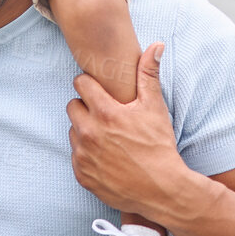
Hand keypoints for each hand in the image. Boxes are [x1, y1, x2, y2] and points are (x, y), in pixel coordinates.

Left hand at [66, 43, 192, 215]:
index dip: (91, 85)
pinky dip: (87, 154)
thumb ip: (149, 75)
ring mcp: (83, 155)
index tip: (100, 91)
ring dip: (85, 130)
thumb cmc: (159, 146)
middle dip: (86, 107)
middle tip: (106, 116)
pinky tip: (106, 156)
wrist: (162, 189)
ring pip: (73, 131)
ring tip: (109, 138)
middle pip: (72, 106)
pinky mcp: (81, 174)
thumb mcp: (155, 108)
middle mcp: (89, 133)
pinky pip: (76, 155)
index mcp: (105, 113)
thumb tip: (156, 45)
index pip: (81, 84)